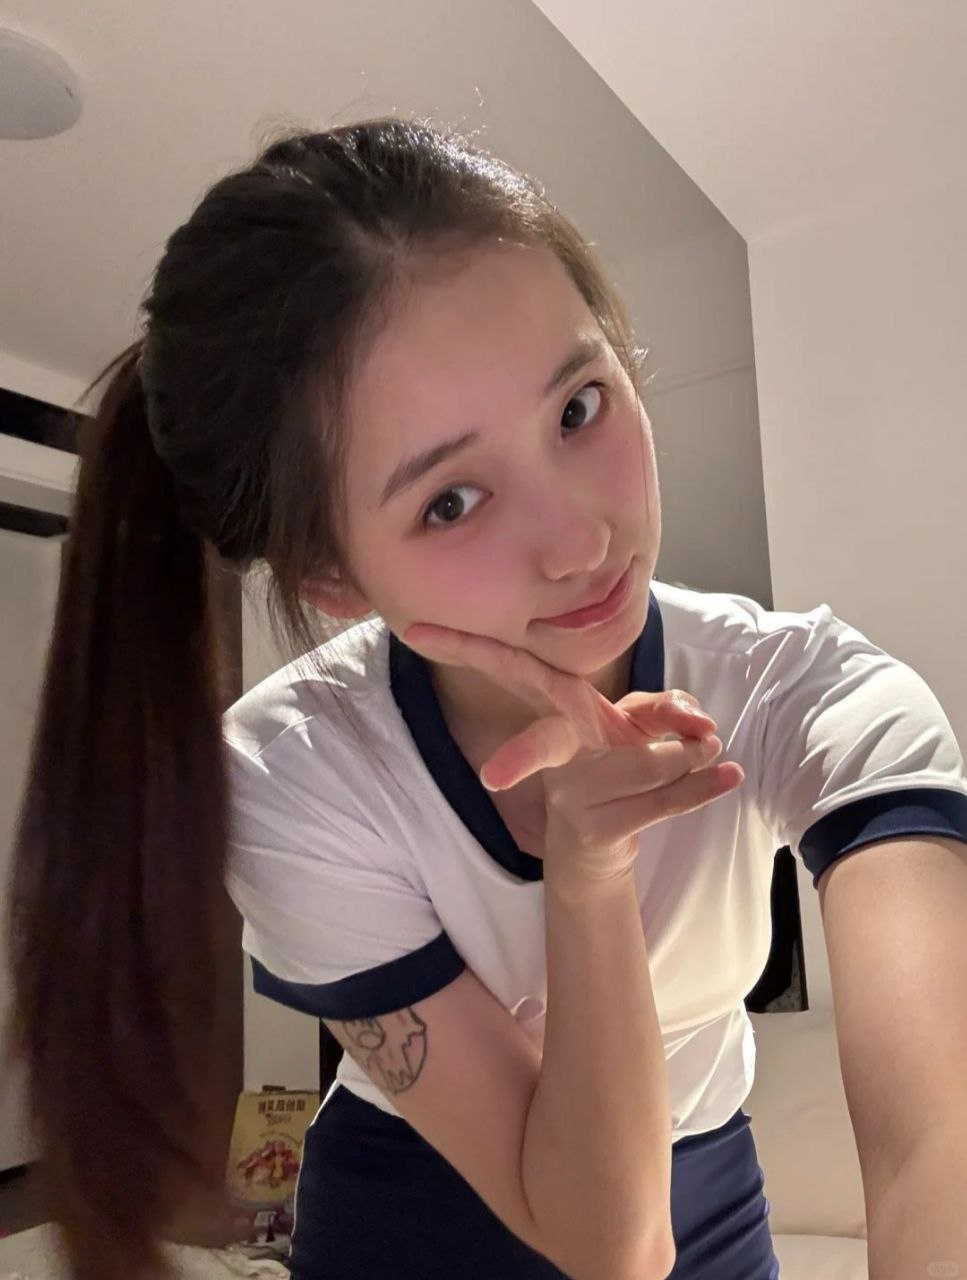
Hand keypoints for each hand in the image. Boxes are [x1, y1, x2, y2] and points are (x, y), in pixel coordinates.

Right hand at [403, 624, 744, 887]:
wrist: (600, 853)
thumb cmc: (618, 770)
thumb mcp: (641, 726)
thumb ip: (666, 710)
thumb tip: (694, 723)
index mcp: (560, 716)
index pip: (513, 671)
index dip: (464, 648)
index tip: (417, 632)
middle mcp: (557, 757)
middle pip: (541, 745)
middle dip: (522, 759)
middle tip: (490, 779)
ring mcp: (574, 799)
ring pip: (637, 767)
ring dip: (681, 758)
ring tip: (709, 748)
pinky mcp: (603, 831)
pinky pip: (660, 804)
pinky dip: (700, 789)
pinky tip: (728, 775)